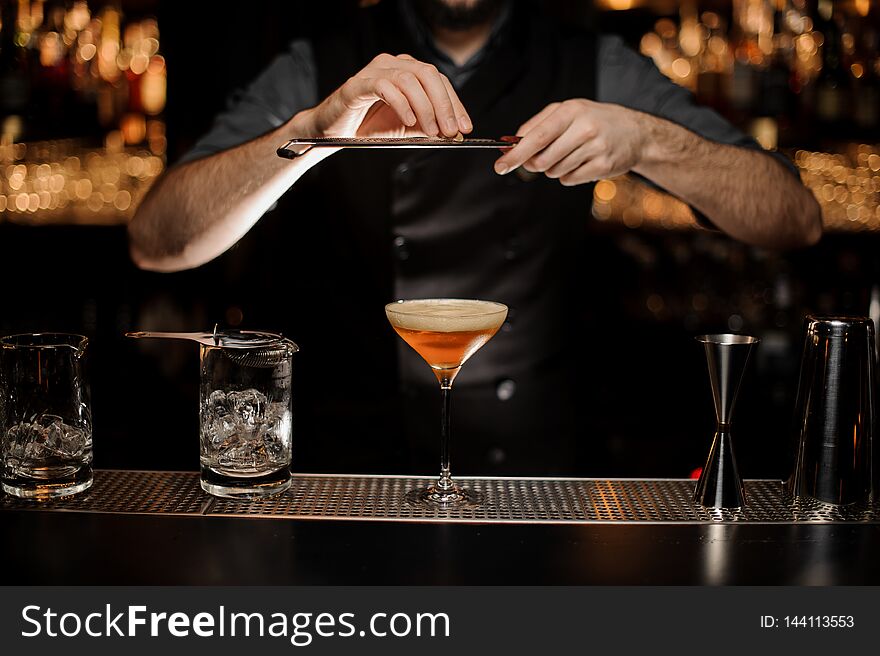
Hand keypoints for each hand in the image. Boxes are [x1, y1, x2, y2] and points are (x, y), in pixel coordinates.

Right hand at [298, 53, 471, 138]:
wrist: (335, 132)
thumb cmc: (369, 126)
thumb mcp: (407, 128)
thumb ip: (429, 127)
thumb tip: (454, 133)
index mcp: (407, 71)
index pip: (439, 81)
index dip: (455, 104)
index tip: (465, 127)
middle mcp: (393, 64)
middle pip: (428, 74)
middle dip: (444, 104)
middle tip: (450, 130)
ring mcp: (374, 71)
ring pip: (409, 79)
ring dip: (425, 107)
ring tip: (430, 130)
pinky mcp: (357, 84)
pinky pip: (384, 86)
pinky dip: (401, 103)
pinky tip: (409, 121)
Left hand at [494, 99, 645, 184]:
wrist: (635, 132)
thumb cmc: (594, 120)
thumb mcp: (568, 111)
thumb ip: (537, 124)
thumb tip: (512, 143)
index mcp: (571, 111)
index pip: (537, 137)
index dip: (516, 154)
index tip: (500, 166)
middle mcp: (584, 128)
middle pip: (542, 160)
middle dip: (535, 164)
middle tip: (540, 158)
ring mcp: (595, 148)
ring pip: (554, 171)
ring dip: (554, 168)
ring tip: (570, 154)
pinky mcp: (603, 167)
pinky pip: (569, 180)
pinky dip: (568, 175)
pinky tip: (581, 162)